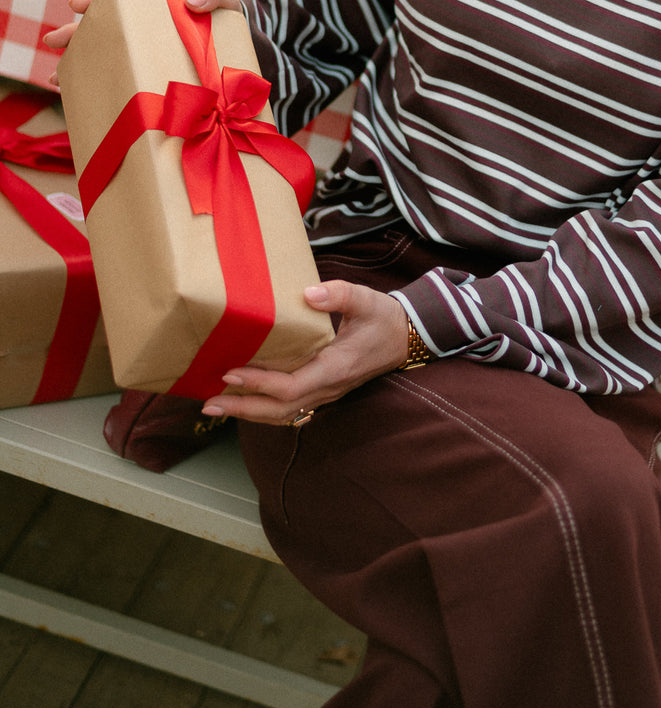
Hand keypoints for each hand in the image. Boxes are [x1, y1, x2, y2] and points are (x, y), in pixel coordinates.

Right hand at [42, 0, 243, 85]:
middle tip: (51, 42)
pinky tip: (84, 101)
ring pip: (106, 61)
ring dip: (81, 69)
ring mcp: (147, 56)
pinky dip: (105, 90)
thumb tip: (192, 2)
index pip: (118, 2)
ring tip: (58, 81)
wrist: (242, 44)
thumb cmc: (228, 15)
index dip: (95, 2)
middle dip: (75, 37)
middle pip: (103, 33)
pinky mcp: (155, 80)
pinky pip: (125, 83)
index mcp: (154, 10)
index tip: (75, 5)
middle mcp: (144, 33)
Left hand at [201, 279, 412, 425]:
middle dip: (243, 408)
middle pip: (280, 410)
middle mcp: (328, 388)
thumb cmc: (383, 318)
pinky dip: (263, 409)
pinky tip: (244, 402)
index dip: (260, 384)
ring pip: (283, 414)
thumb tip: (308, 293)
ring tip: (216, 407)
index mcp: (335, 368)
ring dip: (249, 413)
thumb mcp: (366, 299)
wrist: (405, 337)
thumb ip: (339, 294)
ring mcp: (326, 394)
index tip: (231, 374)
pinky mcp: (322, 391)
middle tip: (208, 403)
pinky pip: (290, 408)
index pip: (292, 386)